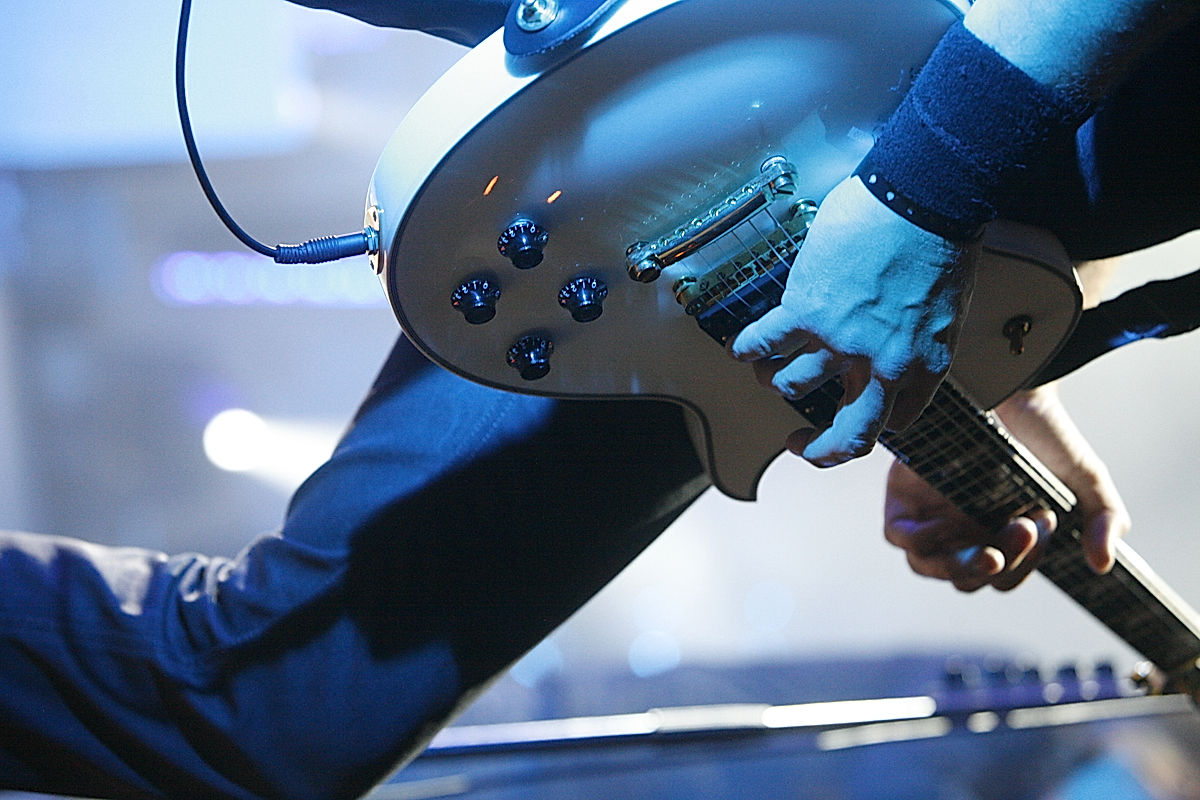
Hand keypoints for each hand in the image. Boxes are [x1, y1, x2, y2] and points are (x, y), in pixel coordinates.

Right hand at [729, 175, 975, 466]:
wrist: (924, 199)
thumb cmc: (943, 239)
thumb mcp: (944, 309)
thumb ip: (915, 338)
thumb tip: (887, 340)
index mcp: (925, 367)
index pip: (896, 420)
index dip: (871, 420)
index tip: (852, 412)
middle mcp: (883, 366)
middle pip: (848, 436)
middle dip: (818, 448)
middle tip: (800, 442)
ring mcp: (841, 343)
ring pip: (792, 385)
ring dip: (775, 378)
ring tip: (766, 369)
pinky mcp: (807, 312)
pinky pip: (765, 344)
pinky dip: (748, 348)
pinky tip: (740, 348)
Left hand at [883, 384, 1130, 591]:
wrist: (1007, 386)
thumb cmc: (1042, 433)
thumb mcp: (1083, 479)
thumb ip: (1103, 519)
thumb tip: (1101, 564)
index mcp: (997, 539)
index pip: (1003, 578)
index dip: (1023, 566)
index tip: (1045, 522)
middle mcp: (960, 532)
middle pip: (967, 579)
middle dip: (1002, 565)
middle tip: (1026, 526)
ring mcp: (928, 515)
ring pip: (930, 566)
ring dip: (964, 564)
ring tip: (992, 543)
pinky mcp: (902, 494)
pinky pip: (899, 536)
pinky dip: (924, 541)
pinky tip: (952, 522)